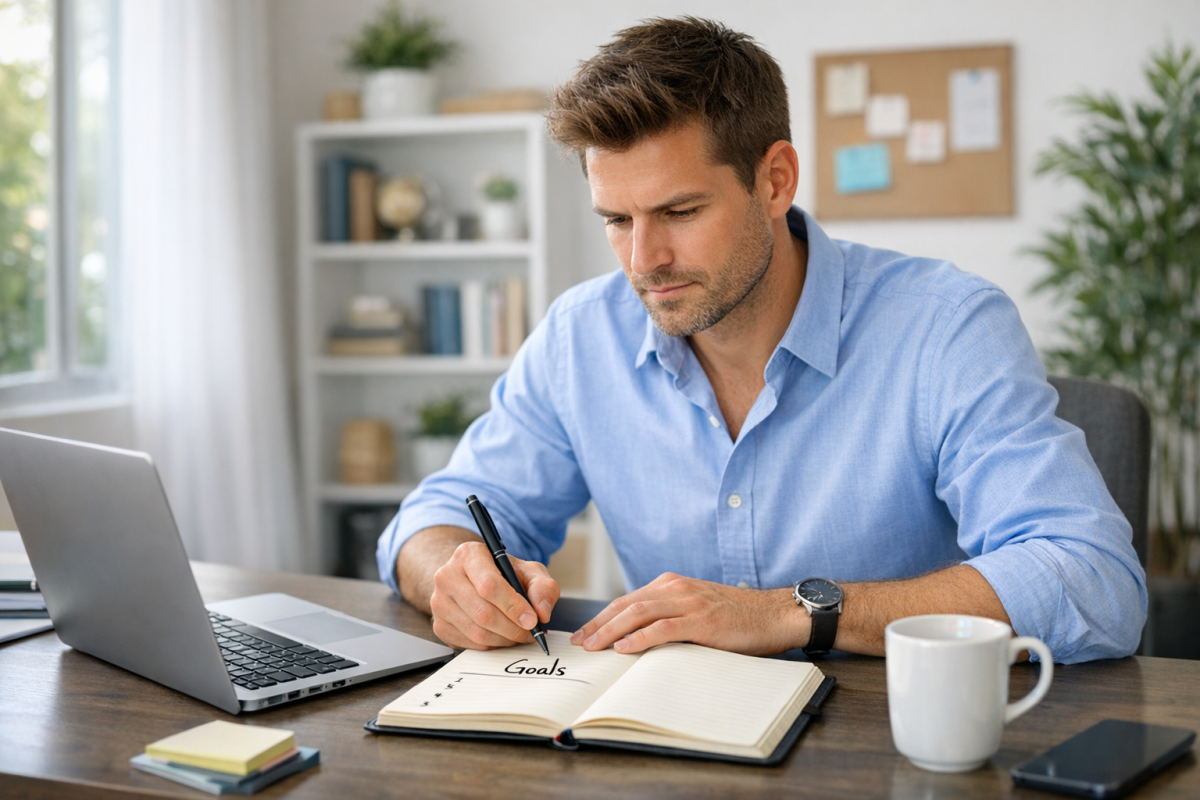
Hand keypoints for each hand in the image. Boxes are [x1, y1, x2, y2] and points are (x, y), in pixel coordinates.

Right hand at [428, 540, 559, 649]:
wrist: (474, 579)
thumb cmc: (502, 574)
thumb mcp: (529, 571)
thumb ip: (543, 587)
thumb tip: (542, 611)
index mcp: (468, 555)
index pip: (489, 585)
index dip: (513, 606)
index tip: (532, 619)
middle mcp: (447, 576)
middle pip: (483, 612)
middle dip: (513, 628)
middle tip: (530, 632)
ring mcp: (439, 602)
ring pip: (477, 632)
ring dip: (505, 639)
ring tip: (519, 634)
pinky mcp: (439, 625)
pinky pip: (469, 644)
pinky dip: (492, 646)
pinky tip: (502, 637)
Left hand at [569, 572, 805, 655]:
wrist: (773, 614)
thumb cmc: (736, 617)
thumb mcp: (696, 608)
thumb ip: (670, 616)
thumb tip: (637, 638)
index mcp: (672, 584)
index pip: (628, 600)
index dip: (602, 617)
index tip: (585, 633)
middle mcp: (676, 588)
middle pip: (626, 605)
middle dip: (598, 624)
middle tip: (579, 642)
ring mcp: (688, 603)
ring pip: (638, 614)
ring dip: (610, 631)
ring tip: (594, 646)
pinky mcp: (701, 621)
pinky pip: (663, 628)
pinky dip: (639, 638)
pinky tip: (623, 648)